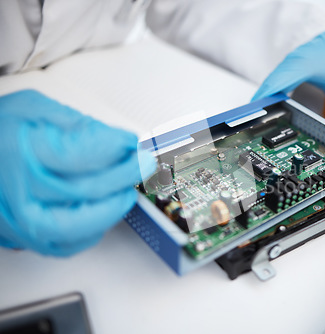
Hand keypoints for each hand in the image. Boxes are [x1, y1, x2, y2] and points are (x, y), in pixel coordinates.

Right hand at [0, 90, 155, 255]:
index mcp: (18, 150)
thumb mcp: (32, 108)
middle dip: (122, 176)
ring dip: (110, 209)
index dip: (113, 147)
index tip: (131, 141)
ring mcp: (14, 218)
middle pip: (82, 190)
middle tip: (142, 164)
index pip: (77, 153)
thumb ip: (77, 125)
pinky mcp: (18, 235)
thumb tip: (118, 141)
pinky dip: (89, 233)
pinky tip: (102, 213)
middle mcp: (15, 189)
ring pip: (73, 228)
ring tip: (125, 191)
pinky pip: (61, 245)